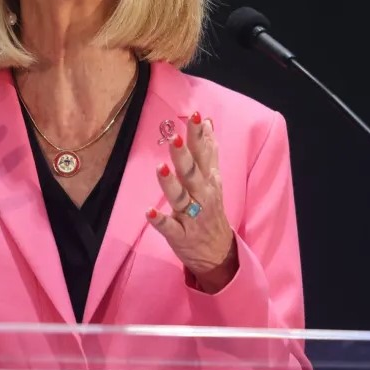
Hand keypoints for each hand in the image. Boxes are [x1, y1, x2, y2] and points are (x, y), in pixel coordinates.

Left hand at [146, 112, 237, 291]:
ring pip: (180, 198)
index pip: (204, 154)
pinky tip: (149, 212)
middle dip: (184, 155)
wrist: (219, 254)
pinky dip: (160, 220)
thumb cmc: (211, 211)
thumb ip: (210, 152)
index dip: (199, 136)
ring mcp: (191, 217)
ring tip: (160, 168)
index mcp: (208, 181)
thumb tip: (208, 122)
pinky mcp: (180, 236)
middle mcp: (202, 197)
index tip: (196, 116)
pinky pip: (169, 228)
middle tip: (174, 136)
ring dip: (170, 183)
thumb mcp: (214, 180)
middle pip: (192, 173)